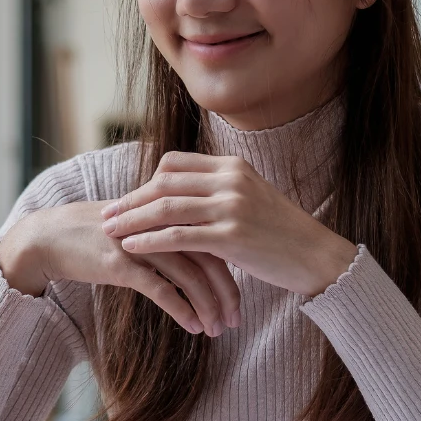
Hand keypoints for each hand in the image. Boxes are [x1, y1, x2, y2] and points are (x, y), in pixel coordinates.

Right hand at [0, 201, 242, 335]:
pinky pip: (160, 289)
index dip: (232, 267)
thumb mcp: (137, 228)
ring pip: (189, 276)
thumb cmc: (95, 235)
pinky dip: (182, 310)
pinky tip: (194, 327)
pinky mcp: (120, 264)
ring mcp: (140, 242)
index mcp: (167, 211)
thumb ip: (168, 236)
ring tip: (217, 330)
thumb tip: (201, 257)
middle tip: (236, 319)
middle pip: (208, 256)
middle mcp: (159, 224)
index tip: (241, 295)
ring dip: (208, 306)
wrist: (49, 237)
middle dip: (226, 292)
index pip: (212, 238)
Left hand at [101, 152, 358, 297]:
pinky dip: (150, 241)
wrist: (314, 256)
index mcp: (232, 166)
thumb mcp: (249, 199)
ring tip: (110, 231)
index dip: (146, 182)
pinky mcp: (231, 236)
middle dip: (131, 200)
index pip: (174, 164)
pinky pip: (179, 235)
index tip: (128, 199)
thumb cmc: (279, 233)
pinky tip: (131, 248)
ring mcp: (231, 206)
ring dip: (133, 220)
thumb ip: (217, 191)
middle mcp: (230, 180)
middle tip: (107, 215)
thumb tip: (180, 194)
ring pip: (167, 208)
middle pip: (164, 183)